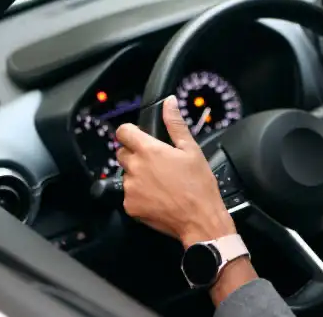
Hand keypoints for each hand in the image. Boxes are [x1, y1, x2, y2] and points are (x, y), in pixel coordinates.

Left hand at [115, 96, 235, 247]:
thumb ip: (175, 124)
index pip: (123, 132)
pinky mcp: (130, 206)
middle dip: (135, 154)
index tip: (139, 136)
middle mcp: (135, 168)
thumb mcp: (191, 149)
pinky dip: (140, 195)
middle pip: (122, 153)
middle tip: (156, 163)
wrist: (200, 219)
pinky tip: (158, 197)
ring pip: (126, 175)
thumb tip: (169, 102)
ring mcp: (130, 188)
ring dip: (138, 175)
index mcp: (148, 150)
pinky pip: (129, 195)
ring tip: (160, 183)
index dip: (130, 132)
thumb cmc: (199, 185)